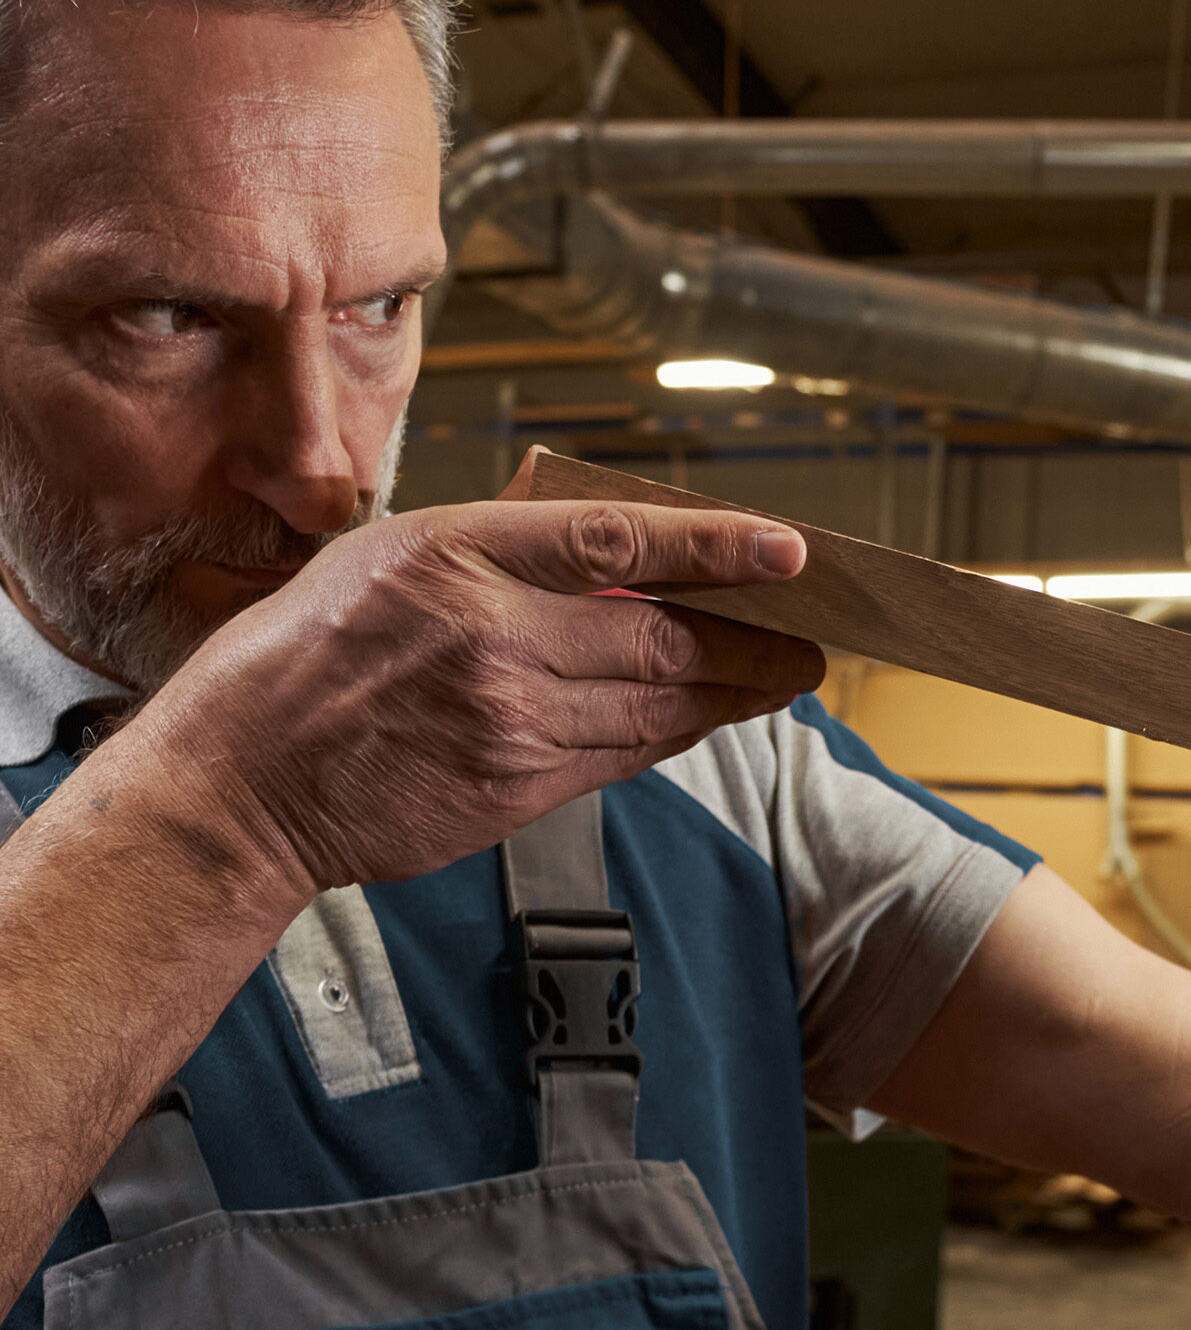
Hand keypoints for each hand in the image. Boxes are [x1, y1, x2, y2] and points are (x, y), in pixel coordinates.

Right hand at [129, 454, 824, 892]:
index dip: (717, 544)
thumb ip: (498, 545)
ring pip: (658, 706)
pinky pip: (624, 758)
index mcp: (459, 556)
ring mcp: (509, 722)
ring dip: (732, 695)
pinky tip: (706, 721)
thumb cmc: (302, 657)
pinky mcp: (516, 789)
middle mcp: (494, 637)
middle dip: (753, 643)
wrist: (242, 784)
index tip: (789, 551)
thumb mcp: (387, 555)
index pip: (619, 540)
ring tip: (780, 678)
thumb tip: (606, 542)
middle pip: (663, 637)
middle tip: (808, 641)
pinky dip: (675, 736)